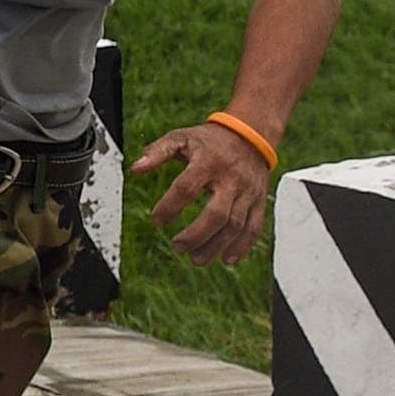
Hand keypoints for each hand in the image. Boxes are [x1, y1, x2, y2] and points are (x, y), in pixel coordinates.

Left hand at [134, 122, 273, 264]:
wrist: (250, 135)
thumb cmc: (208, 141)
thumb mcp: (181, 138)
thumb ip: (157, 152)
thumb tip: (135, 169)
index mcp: (208, 162)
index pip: (187, 187)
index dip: (170, 206)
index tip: (156, 221)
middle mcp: (231, 179)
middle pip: (216, 214)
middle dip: (196, 235)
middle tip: (177, 247)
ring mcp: (248, 192)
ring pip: (235, 225)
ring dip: (215, 246)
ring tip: (196, 258)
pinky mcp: (258, 201)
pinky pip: (254, 227)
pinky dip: (242, 246)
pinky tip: (227, 259)